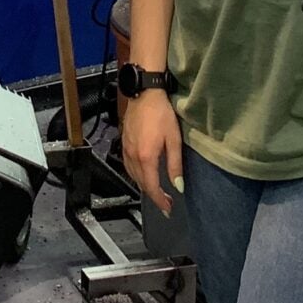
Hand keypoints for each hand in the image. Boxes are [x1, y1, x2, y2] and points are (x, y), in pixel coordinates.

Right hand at [121, 89, 184, 215]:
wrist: (144, 94)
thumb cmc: (161, 114)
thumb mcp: (174, 140)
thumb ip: (175, 165)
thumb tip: (178, 186)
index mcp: (146, 157)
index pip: (151, 187)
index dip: (160, 201)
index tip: (168, 209)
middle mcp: (133, 157)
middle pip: (141, 184)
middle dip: (153, 195)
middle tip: (166, 202)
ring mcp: (126, 150)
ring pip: (133, 176)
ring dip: (144, 186)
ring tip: (157, 191)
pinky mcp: (124, 143)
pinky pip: (128, 166)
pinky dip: (136, 175)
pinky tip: (143, 174)